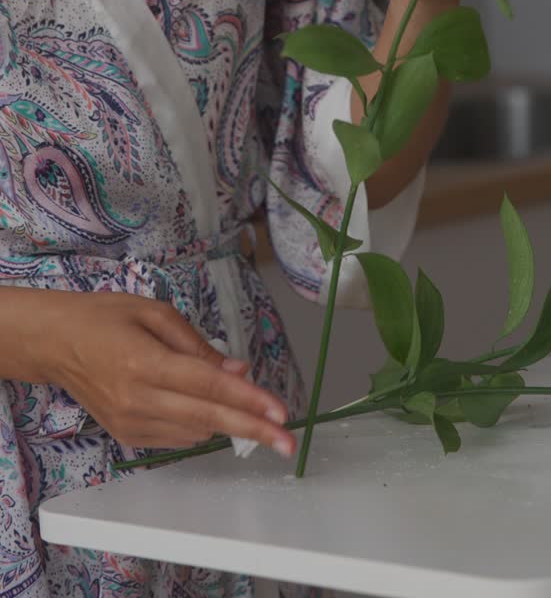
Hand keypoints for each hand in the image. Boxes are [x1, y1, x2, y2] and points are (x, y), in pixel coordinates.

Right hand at [42, 290, 294, 455]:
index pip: (208, 387)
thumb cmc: (106, 317)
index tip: (280, 412)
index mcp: (145, 362)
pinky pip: (177, 438)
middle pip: (207, 418)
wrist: (56, 343)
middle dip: (253, 429)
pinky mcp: (127, 436)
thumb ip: (198, 345)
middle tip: (288, 442)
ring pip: (195, 432)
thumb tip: (238, 371)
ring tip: (242, 404)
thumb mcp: (155, 313)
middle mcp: (137, 399)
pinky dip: (199, 424)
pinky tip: (200, 405)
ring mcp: (131, 423)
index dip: (248, 400)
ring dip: (225, 421)